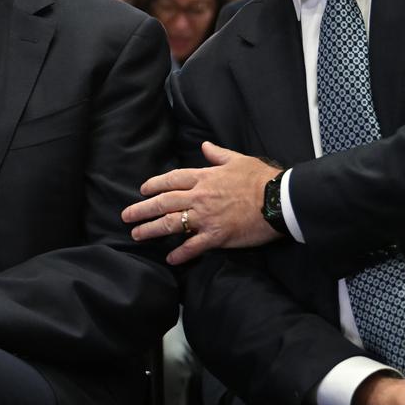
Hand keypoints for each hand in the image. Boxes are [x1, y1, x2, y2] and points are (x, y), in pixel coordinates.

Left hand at [121, 141, 282, 264]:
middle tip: (126, 216)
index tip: (143, 190)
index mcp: (204, 177)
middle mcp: (199, 197)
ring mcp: (206, 217)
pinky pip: (193, 246)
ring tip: (137, 235)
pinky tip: (169, 258)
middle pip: (163, 202)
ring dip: (151, 230)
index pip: (171, 179)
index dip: (154, 185)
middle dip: (142, 209)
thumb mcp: (237, 159)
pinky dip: (180, 253)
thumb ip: (218, 154)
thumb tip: (205, 145)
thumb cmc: (260, 178)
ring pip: (171, 224)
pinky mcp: (217, 236)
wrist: (277, 199)